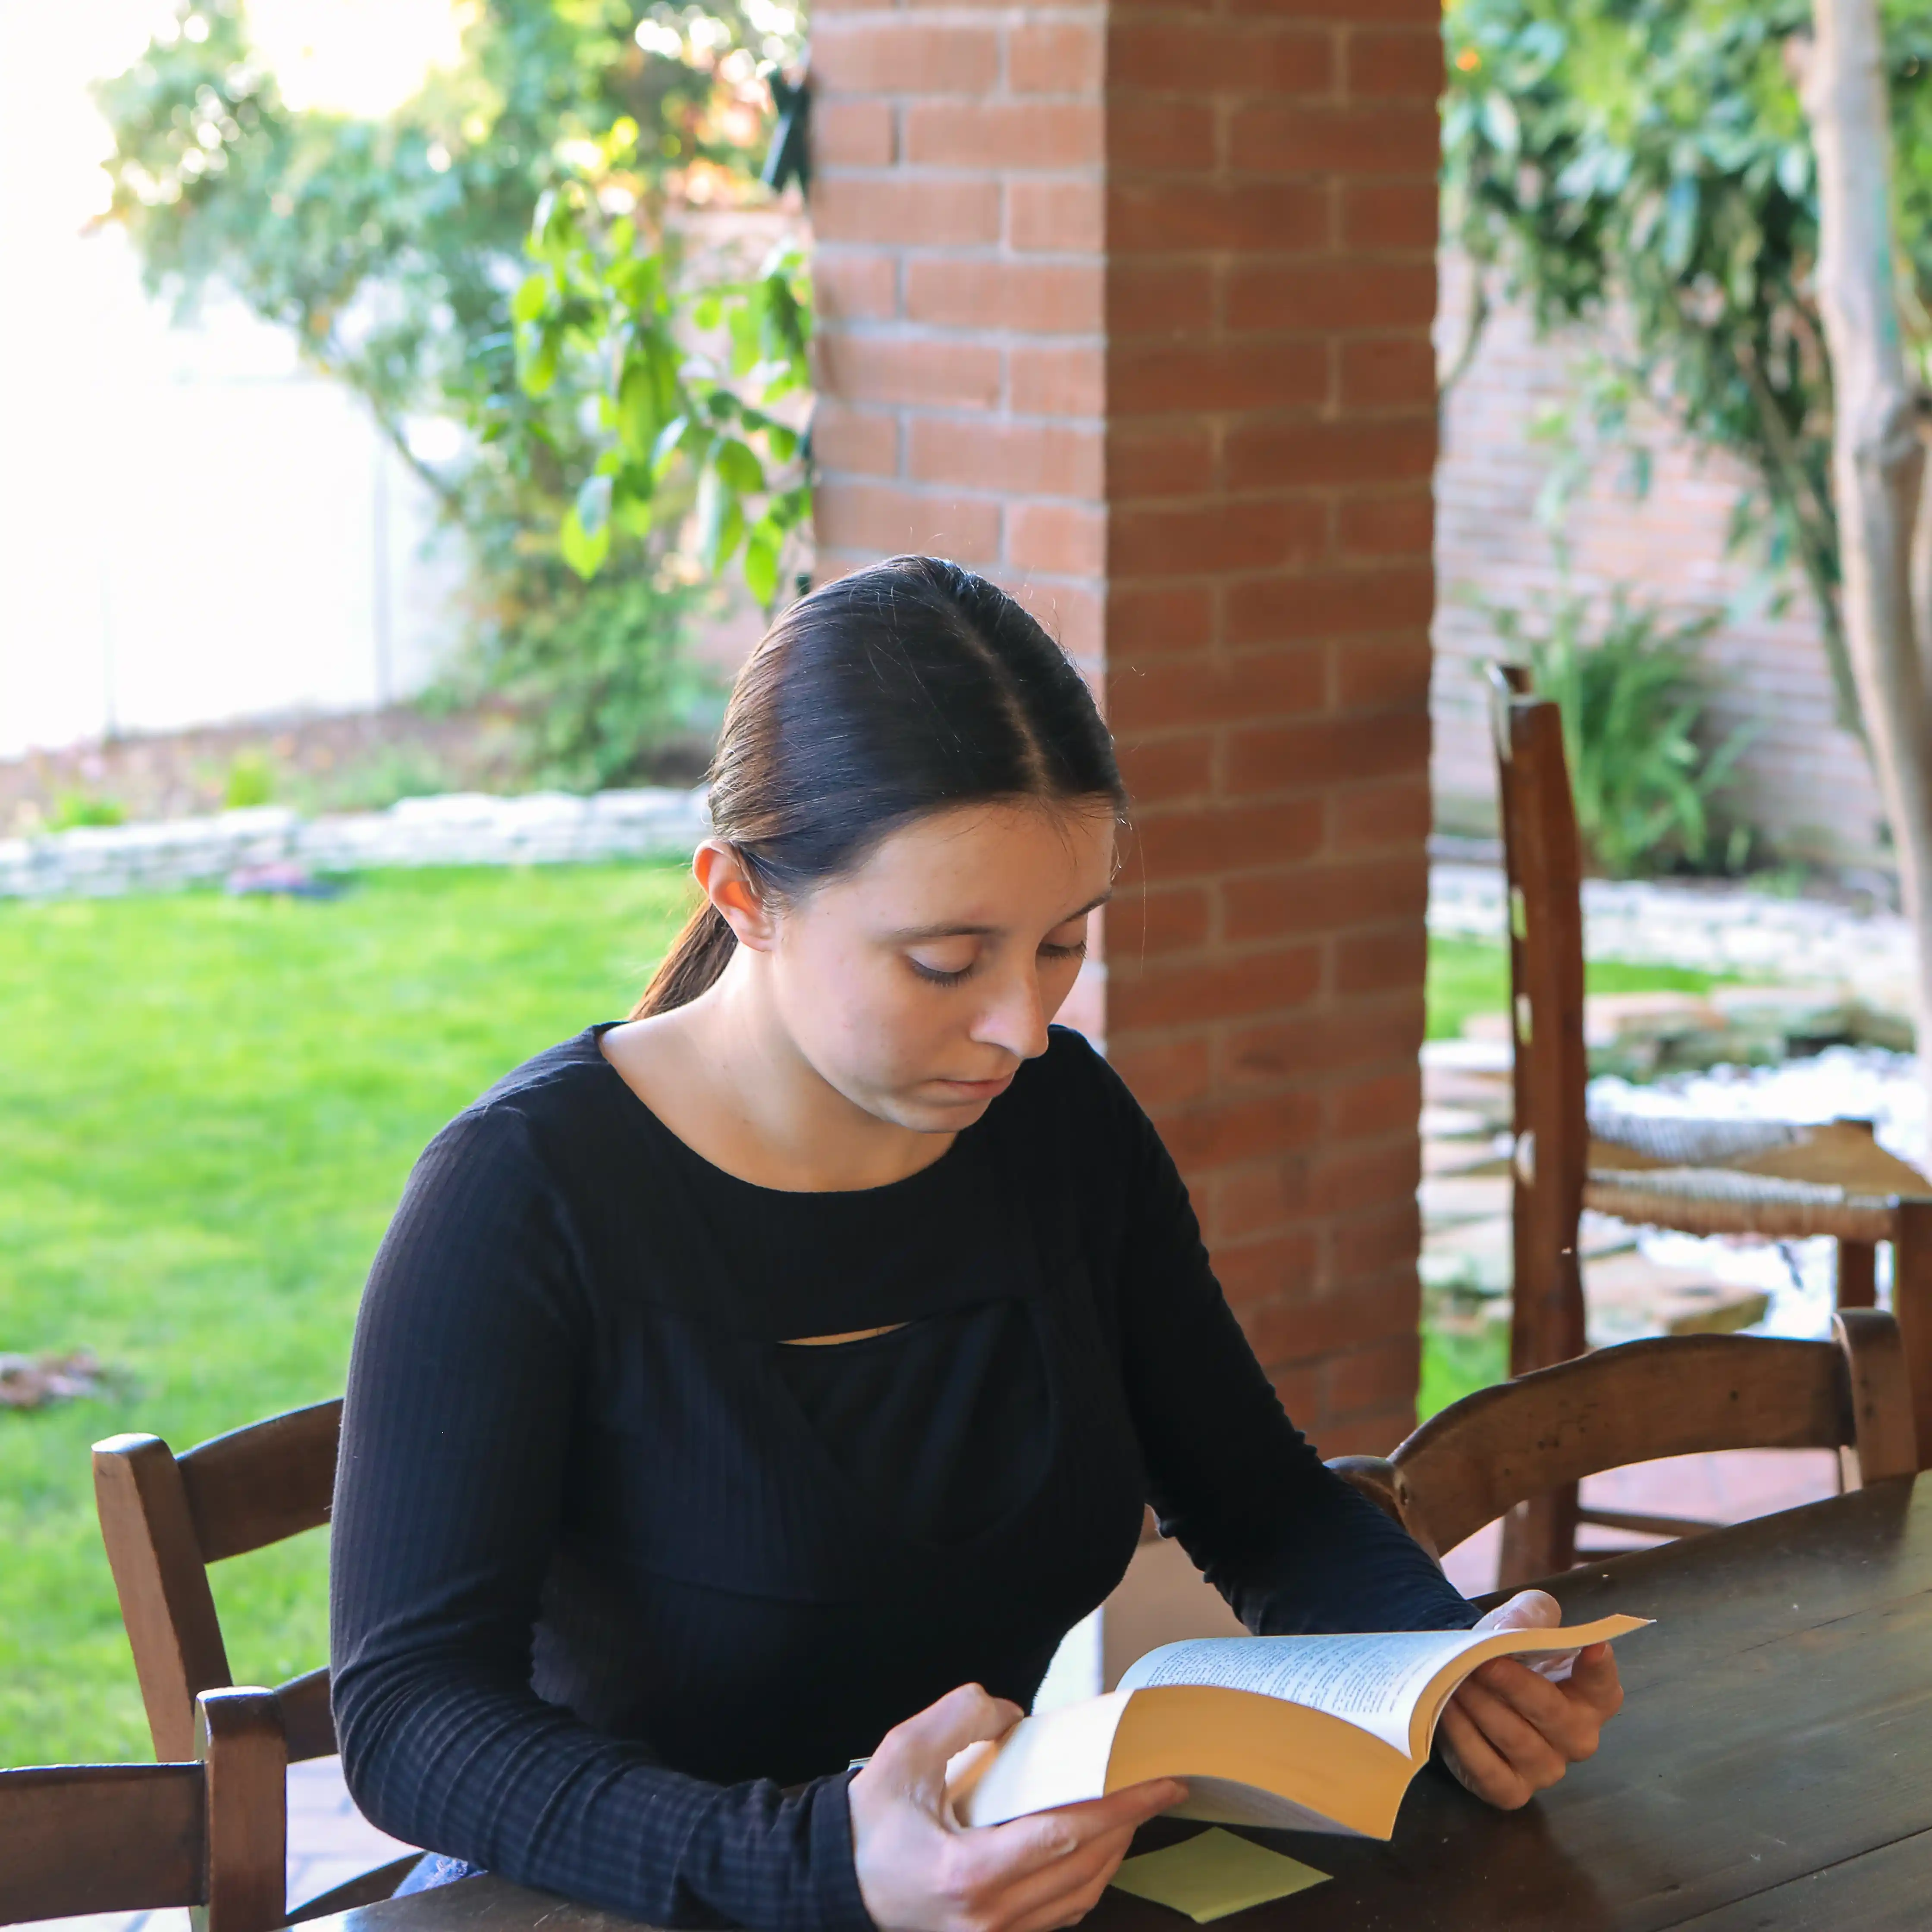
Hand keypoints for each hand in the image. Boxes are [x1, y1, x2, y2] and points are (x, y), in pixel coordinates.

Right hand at [849, 1683, 1186, 1931]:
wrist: (832, 1882)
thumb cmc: (867, 1826)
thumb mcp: (902, 1755)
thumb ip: (959, 1718)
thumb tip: (1011, 1715)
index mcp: (967, 1874)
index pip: (1065, 1835)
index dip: (1120, 1806)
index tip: (1157, 1781)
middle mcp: (987, 1919)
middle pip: (1082, 1868)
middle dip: (1129, 1824)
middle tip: (1158, 1786)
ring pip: (1077, 1897)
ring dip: (1111, 1853)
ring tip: (1130, 1809)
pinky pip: (1056, 1914)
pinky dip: (1084, 1877)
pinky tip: (1092, 1845)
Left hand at [1437, 1589, 1623, 1809]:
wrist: (1469, 1678)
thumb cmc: (1509, 1652)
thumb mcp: (1523, 1619)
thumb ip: (1529, 1615)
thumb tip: (1512, 1631)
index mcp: (1592, 1698)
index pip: (1604, 1686)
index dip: (1599, 1669)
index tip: (1592, 1647)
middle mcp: (1577, 1739)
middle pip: (1552, 1713)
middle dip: (1514, 1685)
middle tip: (1483, 1663)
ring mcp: (1546, 1770)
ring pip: (1518, 1741)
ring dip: (1484, 1708)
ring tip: (1459, 1681)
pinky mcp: (1511, 1790)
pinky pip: (1489, 1771)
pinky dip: (1466, 1740)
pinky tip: (1449, 1711)